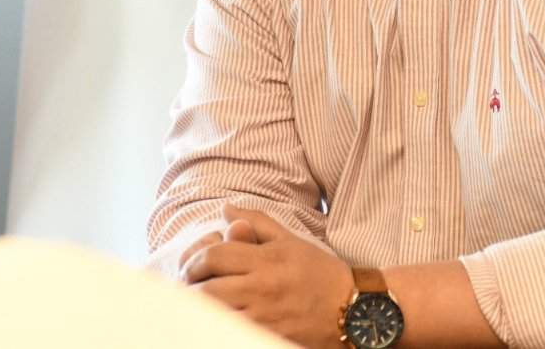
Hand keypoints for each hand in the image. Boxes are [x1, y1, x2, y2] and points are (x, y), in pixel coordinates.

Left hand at [181, 204, 352, 347]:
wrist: (351, 309)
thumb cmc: (319, 273)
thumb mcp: (290, 241)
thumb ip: (257, 223)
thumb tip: (226, 209)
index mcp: (266, 259)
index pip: (214, 256)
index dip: (195, 260)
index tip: (194, 267)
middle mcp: (262, 287)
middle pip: (208, 289)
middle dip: (192, 288)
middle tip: (193, 288)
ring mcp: (264, 316)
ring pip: (216, 314)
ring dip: (203, 308)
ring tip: (203, 304)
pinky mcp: (267, 336)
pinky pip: (232, 330)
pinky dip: (219, 324)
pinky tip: (219, 319)